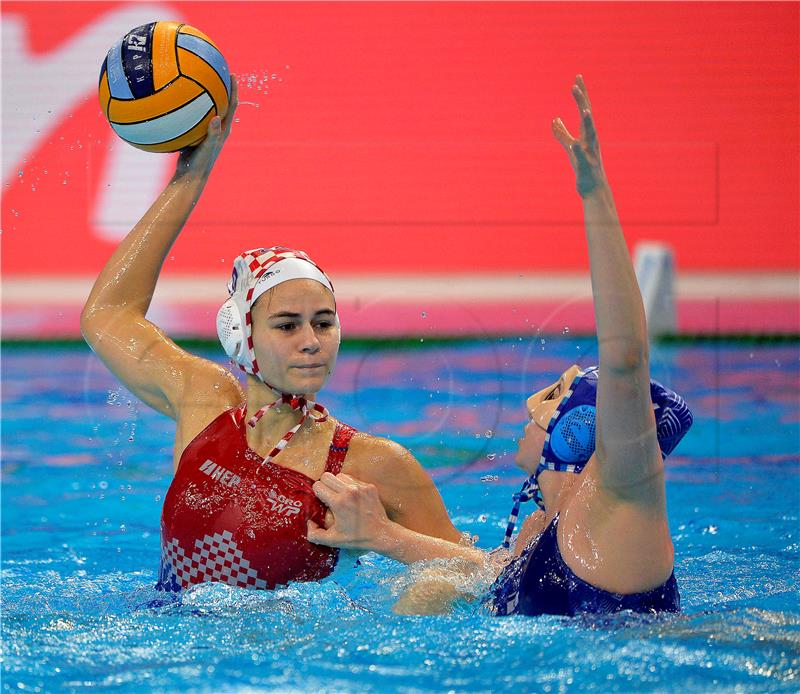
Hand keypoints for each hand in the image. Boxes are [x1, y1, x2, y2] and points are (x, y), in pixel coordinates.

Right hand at [174, 74, 238, 179]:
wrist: (190, 175)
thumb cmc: (201, 163)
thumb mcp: (207, 147)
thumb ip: (213, 134)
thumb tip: (216, 119)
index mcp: (224, 129)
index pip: (232, 105)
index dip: (234, 89)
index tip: (232, 74)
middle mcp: (218, 128)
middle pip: (222, 103)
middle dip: (221, 87)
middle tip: (216, 71)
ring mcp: (207, 130)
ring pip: (208, 108)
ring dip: (205, 95)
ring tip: (197, 79)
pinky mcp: (196, 133)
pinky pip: (194, 115)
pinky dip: (189, 106)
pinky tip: (177, 98)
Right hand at [307, 472, 390, 550]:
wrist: (381, 534)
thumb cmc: (356, 538)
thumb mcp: (332, 540)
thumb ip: (314, 534)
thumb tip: (309, 522)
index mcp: (338, 502)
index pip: (318, 485)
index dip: (317, 493)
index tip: (322, 502)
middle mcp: (349, 491)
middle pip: (327, 476)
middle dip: (325, 485)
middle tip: (328, 497)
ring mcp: (360, 487)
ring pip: (340, 475)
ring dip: (337, 484)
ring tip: (340, 496)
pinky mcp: (369, 486)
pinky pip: (353, 479)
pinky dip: (349, 486)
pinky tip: (352, 498)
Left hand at [552, 75, 605, 196]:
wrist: (593, 189)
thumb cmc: (583, 168)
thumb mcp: (570, 148)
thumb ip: (562, 134)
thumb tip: (554, 120)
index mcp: (587, 134)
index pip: (584, 109)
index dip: (581, 94)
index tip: (577, 77)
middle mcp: (591, 139)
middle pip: (587, 116)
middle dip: (582, 100)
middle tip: (576, 83)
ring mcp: (590, 152)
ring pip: (590, 134)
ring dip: (587, 121)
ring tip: (583, 109)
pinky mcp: (586, 166)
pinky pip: (583, 157)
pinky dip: (579, 150)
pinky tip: (575, 144)